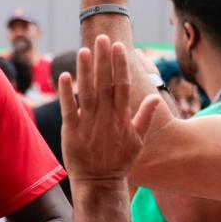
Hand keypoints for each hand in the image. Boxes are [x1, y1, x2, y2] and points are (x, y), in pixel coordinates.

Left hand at [60, 35, 159, 183]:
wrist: (100, 183)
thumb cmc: (119, 162)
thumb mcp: (138, 141)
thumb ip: (144, 117)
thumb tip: (155, 98)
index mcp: (121, 117)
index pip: (122, 85)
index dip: (120, 65)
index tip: (118, 46)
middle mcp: (106, 117)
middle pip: (105, 83)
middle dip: (104, 60)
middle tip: (101, 38)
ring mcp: (88, 123)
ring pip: (88, 92)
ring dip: (86, 70)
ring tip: (84, 50)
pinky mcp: (71, 131)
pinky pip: (68, 108)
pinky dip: (67, 92)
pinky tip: (65, 75)